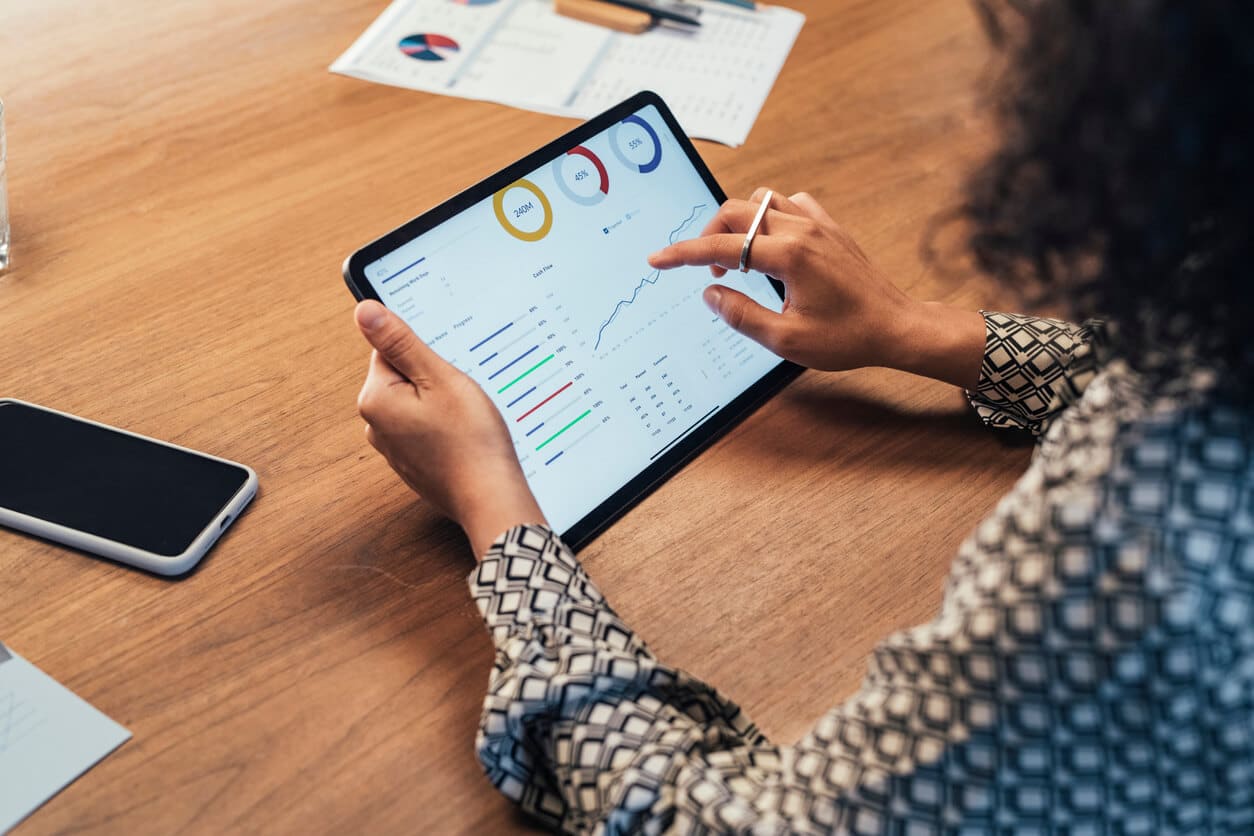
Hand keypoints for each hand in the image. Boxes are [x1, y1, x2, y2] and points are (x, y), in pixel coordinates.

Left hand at [354, 300, 545, 556]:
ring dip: (441, 404)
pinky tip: (464, 436)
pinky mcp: (412, 463)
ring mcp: (394, 448)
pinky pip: (425, 429)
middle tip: (459, 394)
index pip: (389, 350)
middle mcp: (376, 426)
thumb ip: (400, 343)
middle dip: (433, 378)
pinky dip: (444, 428)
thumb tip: (364, 311)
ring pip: (417, 404)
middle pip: (402, 378)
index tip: (446, 368)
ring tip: (465, 417)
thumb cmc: (470, 441)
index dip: (424, 353)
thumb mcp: (439, 378)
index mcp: (375, 399)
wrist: (490, 497)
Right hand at [648, 189, 982, 388]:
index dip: (684, 253)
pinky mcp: (831, 227)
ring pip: (762, 201)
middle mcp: (802, 230)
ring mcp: (819, 223)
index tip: (658, 259)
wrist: (896, 327)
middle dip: (710, 235)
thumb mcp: (787, 340)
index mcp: (789, 255)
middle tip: (707, 268)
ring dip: (740, 223)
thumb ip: (742, 315)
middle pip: (736, 211)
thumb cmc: (847, 337)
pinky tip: (771, 243)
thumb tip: (711, 293)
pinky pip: (790, 204)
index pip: (722, 246)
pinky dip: (771, 216)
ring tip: (738, 257)